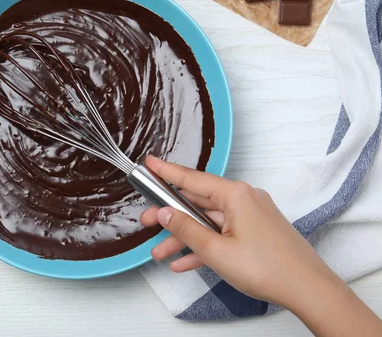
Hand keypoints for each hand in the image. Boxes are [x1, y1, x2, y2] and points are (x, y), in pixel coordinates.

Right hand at [140, 155, 336, 307]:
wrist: (308, 289)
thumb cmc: (268, 267)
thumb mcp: (216, 250)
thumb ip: (186, 229)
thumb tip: (164, 213)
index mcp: (235, 195)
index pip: (192, 179)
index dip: (167, 172)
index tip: (149, 163)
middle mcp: (243, 199)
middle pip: (197, 202)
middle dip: (170, 215)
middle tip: (145, 220)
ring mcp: (250, 216)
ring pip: (208, 222)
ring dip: (184, 237)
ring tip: (159, 252)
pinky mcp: (255, 233)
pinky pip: (222, 234)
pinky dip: (204, 246)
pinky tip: (184, 262)